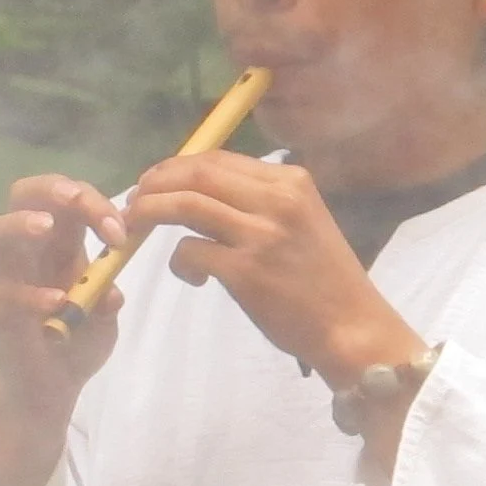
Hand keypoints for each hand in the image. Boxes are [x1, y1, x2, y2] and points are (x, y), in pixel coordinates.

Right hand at [0, 172, 131, 398]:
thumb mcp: (106, 317)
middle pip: (24, 194)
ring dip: (22, 222)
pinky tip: (56, 303)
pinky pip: (3, 291)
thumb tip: (113, 292)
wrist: (52, 385)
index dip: (93, 202)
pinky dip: (30, 293)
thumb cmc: (79, 340)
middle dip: (51, 189)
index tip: (121, 232)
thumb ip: (109, 299)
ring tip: (45, 227)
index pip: (69, 199)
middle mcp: (30, 250)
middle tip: (75, 199)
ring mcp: (8, 277)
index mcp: (62, 242)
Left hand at [124, 151, 425, 388]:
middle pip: (195, 173)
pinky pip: (188, 252)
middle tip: (132, 204)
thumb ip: (258, 202)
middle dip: (154, 184)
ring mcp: (261, 234)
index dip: (174, 167)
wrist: (352, 326)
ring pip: (184, 205)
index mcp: (291, 181)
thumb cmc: (321, 278)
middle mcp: (277, 200)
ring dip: (149, 215)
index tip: (153, 182)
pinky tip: (193, 278)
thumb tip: (199, 189)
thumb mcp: (300, 221)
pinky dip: (177, 263)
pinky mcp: (246, 271)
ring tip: (136, 231)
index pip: (217, 158)